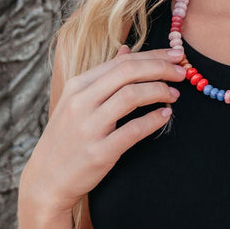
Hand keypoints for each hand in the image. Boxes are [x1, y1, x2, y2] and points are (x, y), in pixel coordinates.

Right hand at [20, 46, 185, 214]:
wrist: (47, 178)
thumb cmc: (68, 136)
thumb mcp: (77, 101)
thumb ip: (104, 76)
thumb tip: (126, 50)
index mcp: (78, 85)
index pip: (122, 62)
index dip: (154, 56)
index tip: (176, 55)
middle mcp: (81, 102)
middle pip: (128, 73)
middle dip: (161, 68)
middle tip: (182, 72)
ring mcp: (89, 127)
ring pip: (131, 96)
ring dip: (159, 92)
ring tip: (174, 95)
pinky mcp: (99, 152)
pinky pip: (133, 130)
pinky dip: (153, 120)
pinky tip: (165, 116)